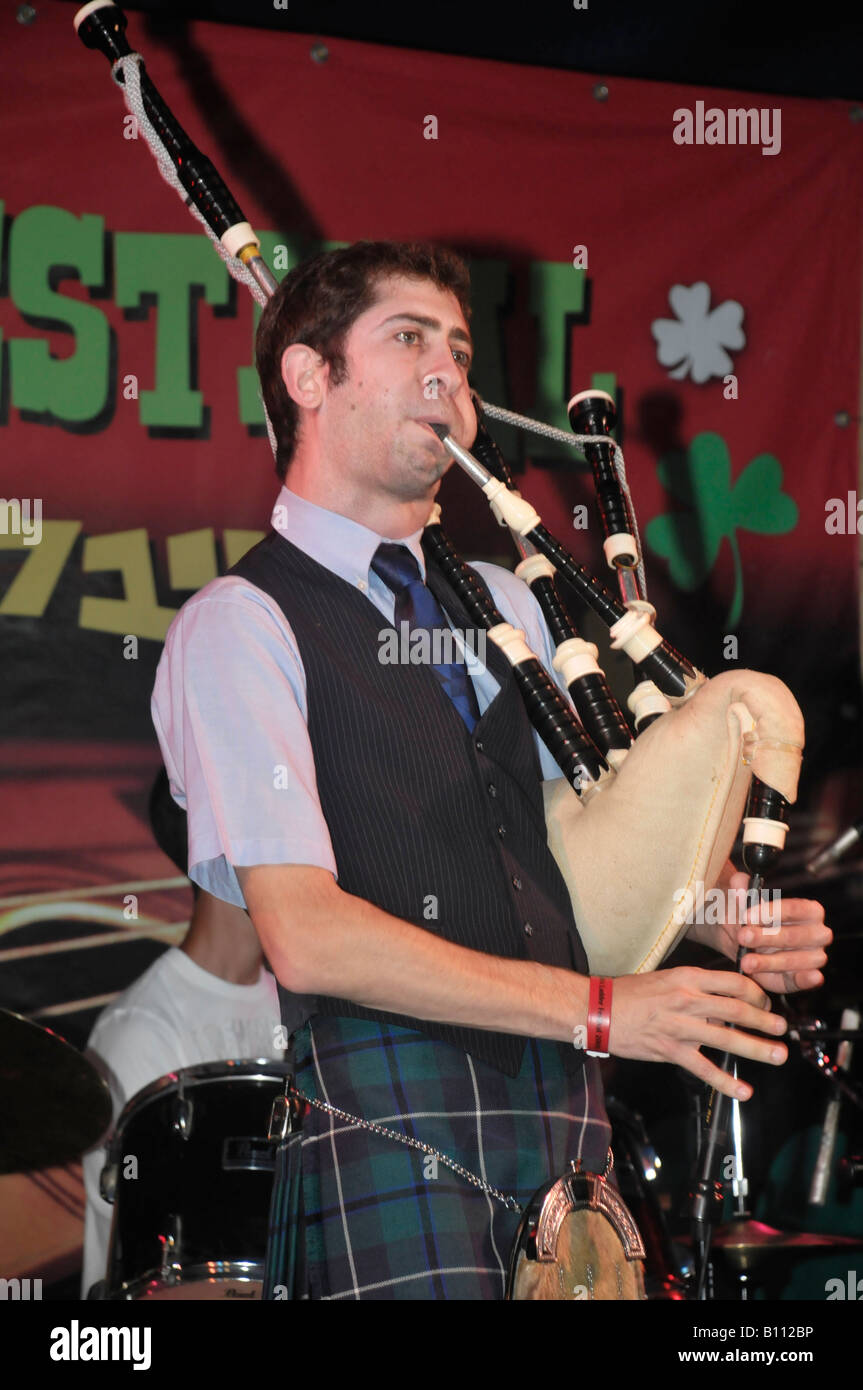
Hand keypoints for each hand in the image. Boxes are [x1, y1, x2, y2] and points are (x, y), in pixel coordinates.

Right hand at [609, 966, 788, 1099]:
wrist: (597, 1009)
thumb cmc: (629, 992)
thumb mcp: (665, 978)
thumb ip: (694, 989)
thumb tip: (721, 1004)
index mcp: (687, 976)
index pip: (733, 982)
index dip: (756, 993)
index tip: (765, 1003)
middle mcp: (687, 999)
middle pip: (738, 1009)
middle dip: (765, 1020)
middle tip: (783, 1028)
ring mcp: (680, 1026)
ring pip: (727, 1037)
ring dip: (757, 1047)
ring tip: (778, 1055)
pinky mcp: (670, 1050)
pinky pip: (704, 1068)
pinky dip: (726, 1082)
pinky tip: (743, 1091)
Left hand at [726, 871, 830, 992]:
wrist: (740, 940)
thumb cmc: (748, 918)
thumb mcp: (742, 901)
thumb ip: (741, 889)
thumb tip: (739, 881)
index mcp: (809, 910)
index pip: (793, 908)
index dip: (770, 912)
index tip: (746, 916)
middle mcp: (817, 933)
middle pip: (794, 935)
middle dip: (766, 938)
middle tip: (742, 937)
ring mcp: (813, 957)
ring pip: (796, 960)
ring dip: (770, 962)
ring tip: (746, 961)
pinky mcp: (802, 977)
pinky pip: (802, 981)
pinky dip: (803, 981)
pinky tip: (799, 977)